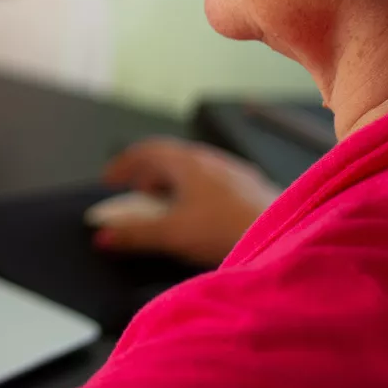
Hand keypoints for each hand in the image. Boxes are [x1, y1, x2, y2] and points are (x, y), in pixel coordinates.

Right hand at [95, 137, 279, 265]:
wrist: (284, 237)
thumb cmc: (226, 229)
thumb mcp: (171, 234)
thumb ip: (135, 234)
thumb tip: (104, 236)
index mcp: (188, 162)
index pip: (147, 150)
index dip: (124, 163)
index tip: (109, 180)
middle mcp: (211, 159)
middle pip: (171, 158)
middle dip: (148, 175)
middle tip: (135, 195)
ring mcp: (233, 172)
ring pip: (194, 170)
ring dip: (173, 184)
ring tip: (166, 208)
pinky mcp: (250, 188)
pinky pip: (213, 182)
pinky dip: (195, 193)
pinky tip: (200, 216)